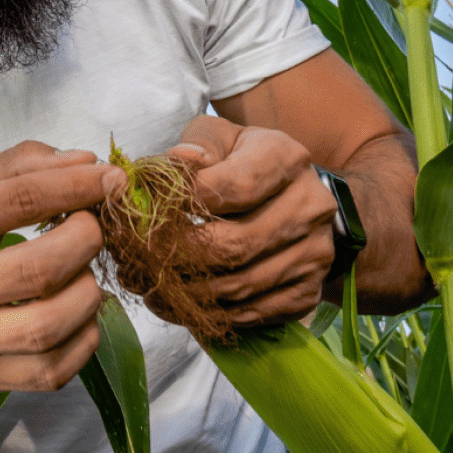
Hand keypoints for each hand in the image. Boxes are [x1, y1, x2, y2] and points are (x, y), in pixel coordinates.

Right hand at [0, 141, 122, 391]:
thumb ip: (18, 168)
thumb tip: (85, 162)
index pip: (20, 200)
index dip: (78, 186)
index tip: (112, 180)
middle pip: (40, 269)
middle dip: (86, 241)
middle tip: (91, 229)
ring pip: (48, 326)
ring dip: (88, 294)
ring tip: (83, 274)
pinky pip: (49, 372)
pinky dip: (83, 343)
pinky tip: (79, 317)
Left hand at [159, 115, 336, 327]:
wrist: (290, 196)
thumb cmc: (241, 160)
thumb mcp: (219, 137)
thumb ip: (196, 145)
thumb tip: (177, 162)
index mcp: (287, 159)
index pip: (234, 187)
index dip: (185, 202)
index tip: (146, 209)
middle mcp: (310, 207)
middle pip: (234, 244)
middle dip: (176, 257)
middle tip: (136, 260)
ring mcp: (315, 253)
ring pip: (240, 286)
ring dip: (186, 294)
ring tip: (148, 286)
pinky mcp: (309, 292)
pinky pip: (253, 314)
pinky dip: (211, 315)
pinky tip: (179, 305)